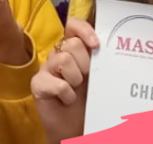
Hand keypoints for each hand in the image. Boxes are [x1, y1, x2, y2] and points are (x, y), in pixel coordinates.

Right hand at [30, 18, 98, 143]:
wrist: (73, 127)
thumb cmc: (87, 101)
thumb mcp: (97, 78)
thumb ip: (100, 61)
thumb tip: (114, 48)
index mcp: (73, 50)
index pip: (73, 25)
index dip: (84, 29)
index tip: (96, 44)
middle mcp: (58, 54)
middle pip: (72, 44)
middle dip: (85, 63)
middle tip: (86, 78)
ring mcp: (46, 68)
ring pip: (64, 60)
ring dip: (76, 80)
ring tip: (75, 90)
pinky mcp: (38, 83)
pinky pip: (57, 83)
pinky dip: (67, 95)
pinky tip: (67, 100)